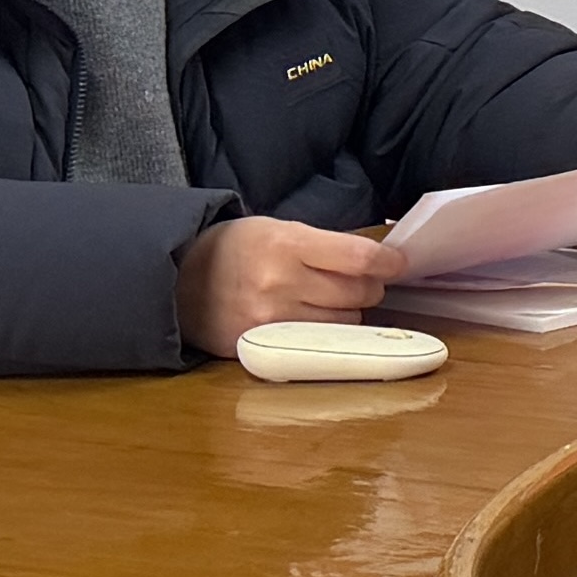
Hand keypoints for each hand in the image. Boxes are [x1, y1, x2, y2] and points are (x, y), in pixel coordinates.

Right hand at [178, 216, 402, 355]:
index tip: (399, 264)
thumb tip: (377, 261)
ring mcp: (271, 320)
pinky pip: (318, 344)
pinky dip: (327, 334)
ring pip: (345, 323)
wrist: (176, 282)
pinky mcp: (262, 348)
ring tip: (330, 300)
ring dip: (350, 313)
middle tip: (359, 280)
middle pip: (358, 293)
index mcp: (286, 244)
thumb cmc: (235, 249)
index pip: (358, 259)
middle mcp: (280, 283)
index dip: (388, 263)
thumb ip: (324, 245)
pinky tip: (314, 321)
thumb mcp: (276, 229)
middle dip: (368, 287)